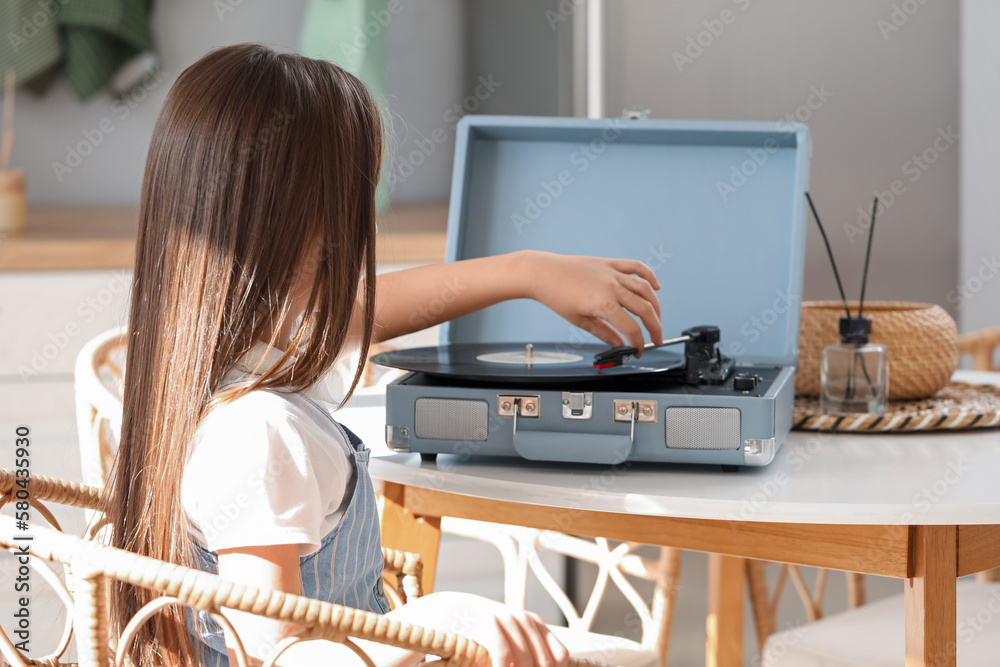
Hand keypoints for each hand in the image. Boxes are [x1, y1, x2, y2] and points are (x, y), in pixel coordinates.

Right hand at [390, 592, 569, 666]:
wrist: (444, 611)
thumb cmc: (477, 630)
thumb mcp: (508, 636)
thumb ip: (527, 651)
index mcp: (533, 623)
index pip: (559, 656)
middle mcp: (524, 620)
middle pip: (544, 663)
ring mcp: (507, 620)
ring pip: (526, 663)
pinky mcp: (489, 625)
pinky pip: (504, 658)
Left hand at [521, 251, 663, 352]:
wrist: (543, 273)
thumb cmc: (556, 296)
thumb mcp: (580, 321)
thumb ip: (604, 333)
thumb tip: (618, 344)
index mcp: (604, 304)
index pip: (632, 329)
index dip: (639, 343)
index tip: (638, 351)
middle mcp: (612, 286)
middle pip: (645, 309)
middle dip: (655, 327)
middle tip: (657, 339)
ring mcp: (613, 273)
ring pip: (646, 288)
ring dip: (656, 305)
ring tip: (657, 318)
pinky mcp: (610, 263)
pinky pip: (636, 267)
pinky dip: (649, 275)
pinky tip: (656, 286)